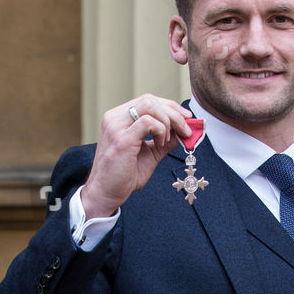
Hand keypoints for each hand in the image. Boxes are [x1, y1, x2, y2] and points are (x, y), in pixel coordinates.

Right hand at [80, 95, 194, 218]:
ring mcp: (116, 126)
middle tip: (186, 129)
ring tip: (167, 140)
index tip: (186, 119)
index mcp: (119, 118)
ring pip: (150, 106)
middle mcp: (115, 118)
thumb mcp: (150, 154)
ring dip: (168, 121)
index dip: (170, 107)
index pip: (148, 101)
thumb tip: (184, 132)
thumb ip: (165, 141)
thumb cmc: (124, 176)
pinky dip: (160, 131)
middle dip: (174, 112)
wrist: (106, 193)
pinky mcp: (121, 139)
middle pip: (150, 100)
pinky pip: (148, 122)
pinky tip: (160, 144)